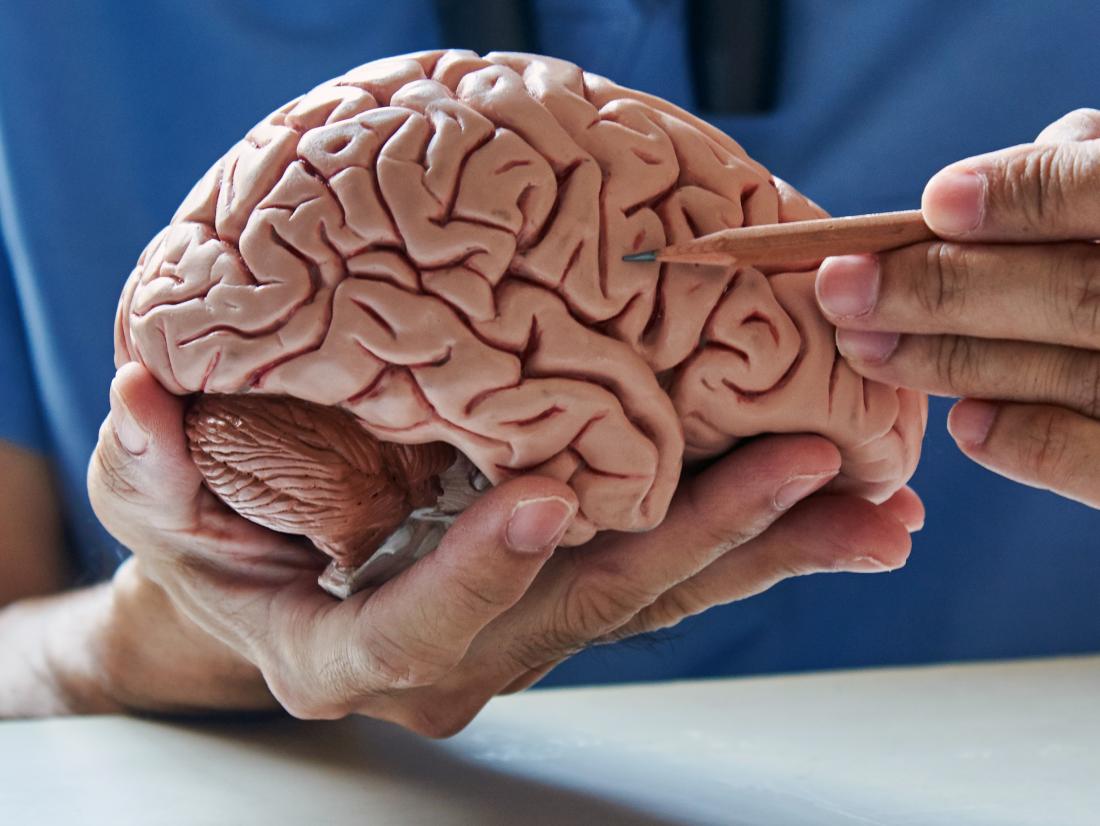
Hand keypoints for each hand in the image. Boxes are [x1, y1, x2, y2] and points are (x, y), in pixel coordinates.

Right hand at [89, 363, 917, 733]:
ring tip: (871, 511)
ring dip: (762, 552)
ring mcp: (526, 629)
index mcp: (356, 648)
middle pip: (589, 612)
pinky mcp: (564, 590)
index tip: (541, 498)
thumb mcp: (159, 502)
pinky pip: (662, 573)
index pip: (425, 621)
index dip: (478, 568)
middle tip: (809, 481)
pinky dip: (746, 541)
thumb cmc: (209, 539)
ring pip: (653, 599)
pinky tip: (829, 510)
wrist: (260, 574)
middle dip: (699, 548)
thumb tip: (145, 395)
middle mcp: (461, 655)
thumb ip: (154, 462)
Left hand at [816, 108, 1099, 507]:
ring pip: (1071, 373)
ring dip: (952, 361)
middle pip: (1075, 292)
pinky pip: (1095, 462)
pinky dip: (1025, 442)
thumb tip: (957, 196)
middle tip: (840, 287)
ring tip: (862, 346)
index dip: (1022, 197)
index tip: (934, 202)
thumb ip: (1067, 170)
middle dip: (945, 289)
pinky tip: (963, 424)